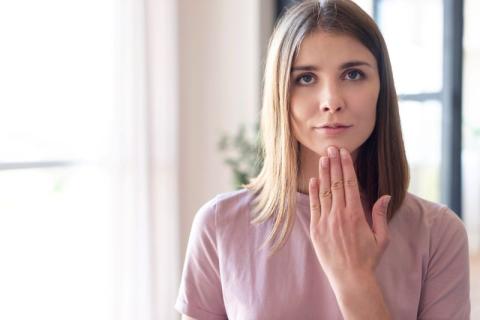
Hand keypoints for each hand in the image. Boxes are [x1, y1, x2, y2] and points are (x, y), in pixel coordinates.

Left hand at [308, 146, 390, 287]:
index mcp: (356, 214)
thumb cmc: (368, 258)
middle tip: (331, 148)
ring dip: (323, 173)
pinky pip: (314, 206)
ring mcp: (326, 222)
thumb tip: (384, 196)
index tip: (344, 153)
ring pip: (324, 192)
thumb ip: (380, 215)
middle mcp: (339, 215)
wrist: (351, 278)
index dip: (346, 166)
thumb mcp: (382, 237)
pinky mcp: (316, 230)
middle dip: (333, 163)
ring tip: (322, 158)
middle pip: (335, 183)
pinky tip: (314, 180)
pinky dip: (314, 192)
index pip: (350, 183)